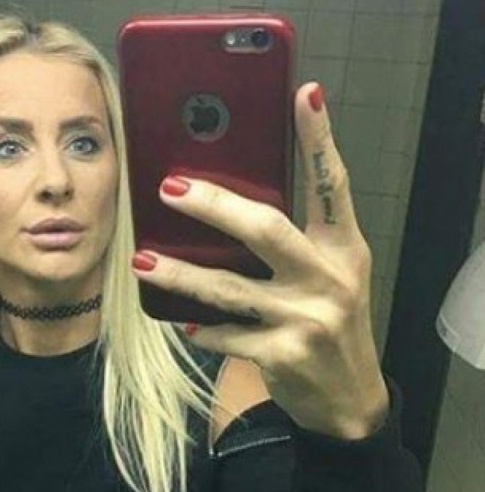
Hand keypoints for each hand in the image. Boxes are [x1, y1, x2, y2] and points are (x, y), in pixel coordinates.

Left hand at [131, 82, 388, 439]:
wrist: (349, 397)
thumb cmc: (328, 320)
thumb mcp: (325, 273)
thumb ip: (292, 239)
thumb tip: (226, 200)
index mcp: (343, 247)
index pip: (330, 183)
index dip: (318, 138)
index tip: (303, 95)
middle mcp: (330, 277)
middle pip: (267, 228)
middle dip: (214, 205)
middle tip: (170, 188)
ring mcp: (308, 317)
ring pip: (230, 287)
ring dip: (180, 274)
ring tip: (142, 259)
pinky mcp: (284, 354)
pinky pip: (225, 334)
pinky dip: (199, 327)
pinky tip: (180, 321)